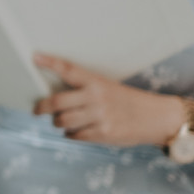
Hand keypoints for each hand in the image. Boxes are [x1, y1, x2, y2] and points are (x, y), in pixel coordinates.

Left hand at [33, 54, 180, 145]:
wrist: (158, 118)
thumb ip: (86, 91)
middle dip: (41, 108)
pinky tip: (75, 131)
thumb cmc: (129, 102)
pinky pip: (75, 136)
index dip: (50, 63)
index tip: (35, 57)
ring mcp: (99, 116)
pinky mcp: (103, 134)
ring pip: (62, 121)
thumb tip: (55, 99)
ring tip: (60, 122)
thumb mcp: (109, 88)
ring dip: (57, 123)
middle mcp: (96, 97)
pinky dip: (71, 135)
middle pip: (56, 102)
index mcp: (97, 82)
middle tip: (37, 110)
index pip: (68, 69)